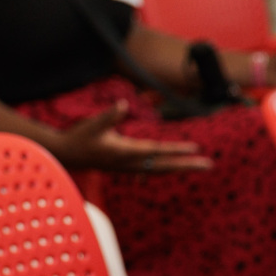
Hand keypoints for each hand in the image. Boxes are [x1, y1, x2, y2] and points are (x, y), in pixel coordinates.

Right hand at [52, 101, 210, 172]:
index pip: (155, 151)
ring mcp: (128, 168)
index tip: (195, 148)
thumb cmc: (79, 137)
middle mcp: (129, 163)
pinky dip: (166, 168)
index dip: (175, 149)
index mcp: (123, 152)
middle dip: (187, 165)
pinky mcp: (126, 167)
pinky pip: (152, 170)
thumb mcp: (92, 124)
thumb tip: (122, 105)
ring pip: (159, 170)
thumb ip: (108, 116)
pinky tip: (175, 167)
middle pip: (163, 165)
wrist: (66, 155)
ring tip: (200, 166)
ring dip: (180, 167)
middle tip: (209, 165)